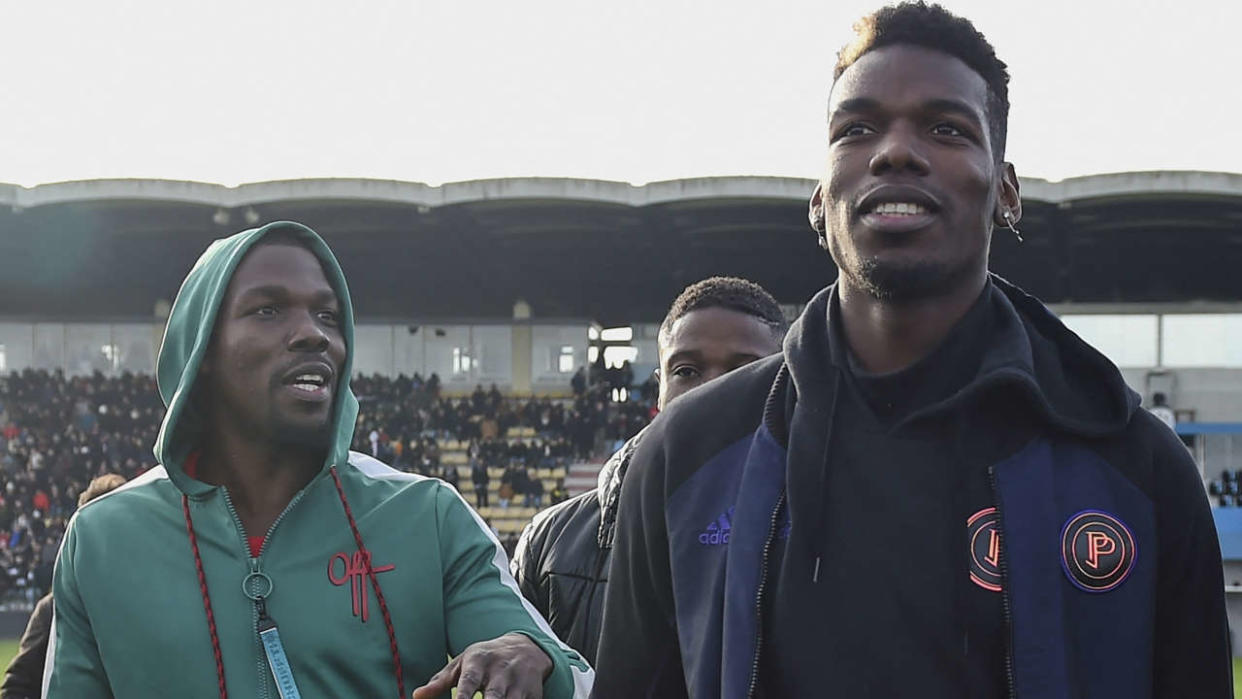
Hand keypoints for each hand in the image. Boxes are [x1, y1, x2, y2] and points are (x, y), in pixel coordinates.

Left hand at [412, 632, 553, 698]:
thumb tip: (416, 696)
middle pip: (494, 696)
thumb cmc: (487, 658)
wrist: (526, 648)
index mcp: (480, 661)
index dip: (463, 697)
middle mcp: (501, 670)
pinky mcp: (534, 693)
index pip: (470, 681)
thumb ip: (441, 681)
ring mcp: (520, 682)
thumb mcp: (463, 663)